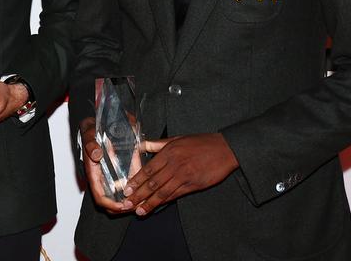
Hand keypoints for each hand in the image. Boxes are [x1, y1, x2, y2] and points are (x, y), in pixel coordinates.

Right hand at [78, 117, 134, 212]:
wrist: (96, 122)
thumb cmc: (91, 129)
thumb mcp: (90, 132)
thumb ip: (91, 143)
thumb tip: (96, 155)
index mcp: (93, 172)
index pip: (99, 196)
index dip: (111, 204)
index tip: (124, 206)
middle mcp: (101, 177)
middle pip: (109, 202)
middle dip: (122, 208)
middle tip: (137, 206)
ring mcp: (109, 175)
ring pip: (117, 197)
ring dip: (128, 202)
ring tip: (142, 201)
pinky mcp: (117, 171)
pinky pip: (124, 186)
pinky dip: (133, 192)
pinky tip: (143, 191)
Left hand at [124, 133, 238, 214]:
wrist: (225, 149)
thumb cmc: (201, 143)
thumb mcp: (177, 139)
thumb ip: (157, 144)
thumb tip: (141, 145)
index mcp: (168, 152)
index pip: (148, 170)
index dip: (136, 181)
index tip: (126, 189)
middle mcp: (174, 165)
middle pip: (152, 183)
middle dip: (138, 195)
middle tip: (126, 204)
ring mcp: (184, 176)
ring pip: (163, 192)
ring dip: (149, 202)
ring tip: (139, 211)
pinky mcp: (194, 185)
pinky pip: (176, 194)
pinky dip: (165, 201)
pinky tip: (156, 206)